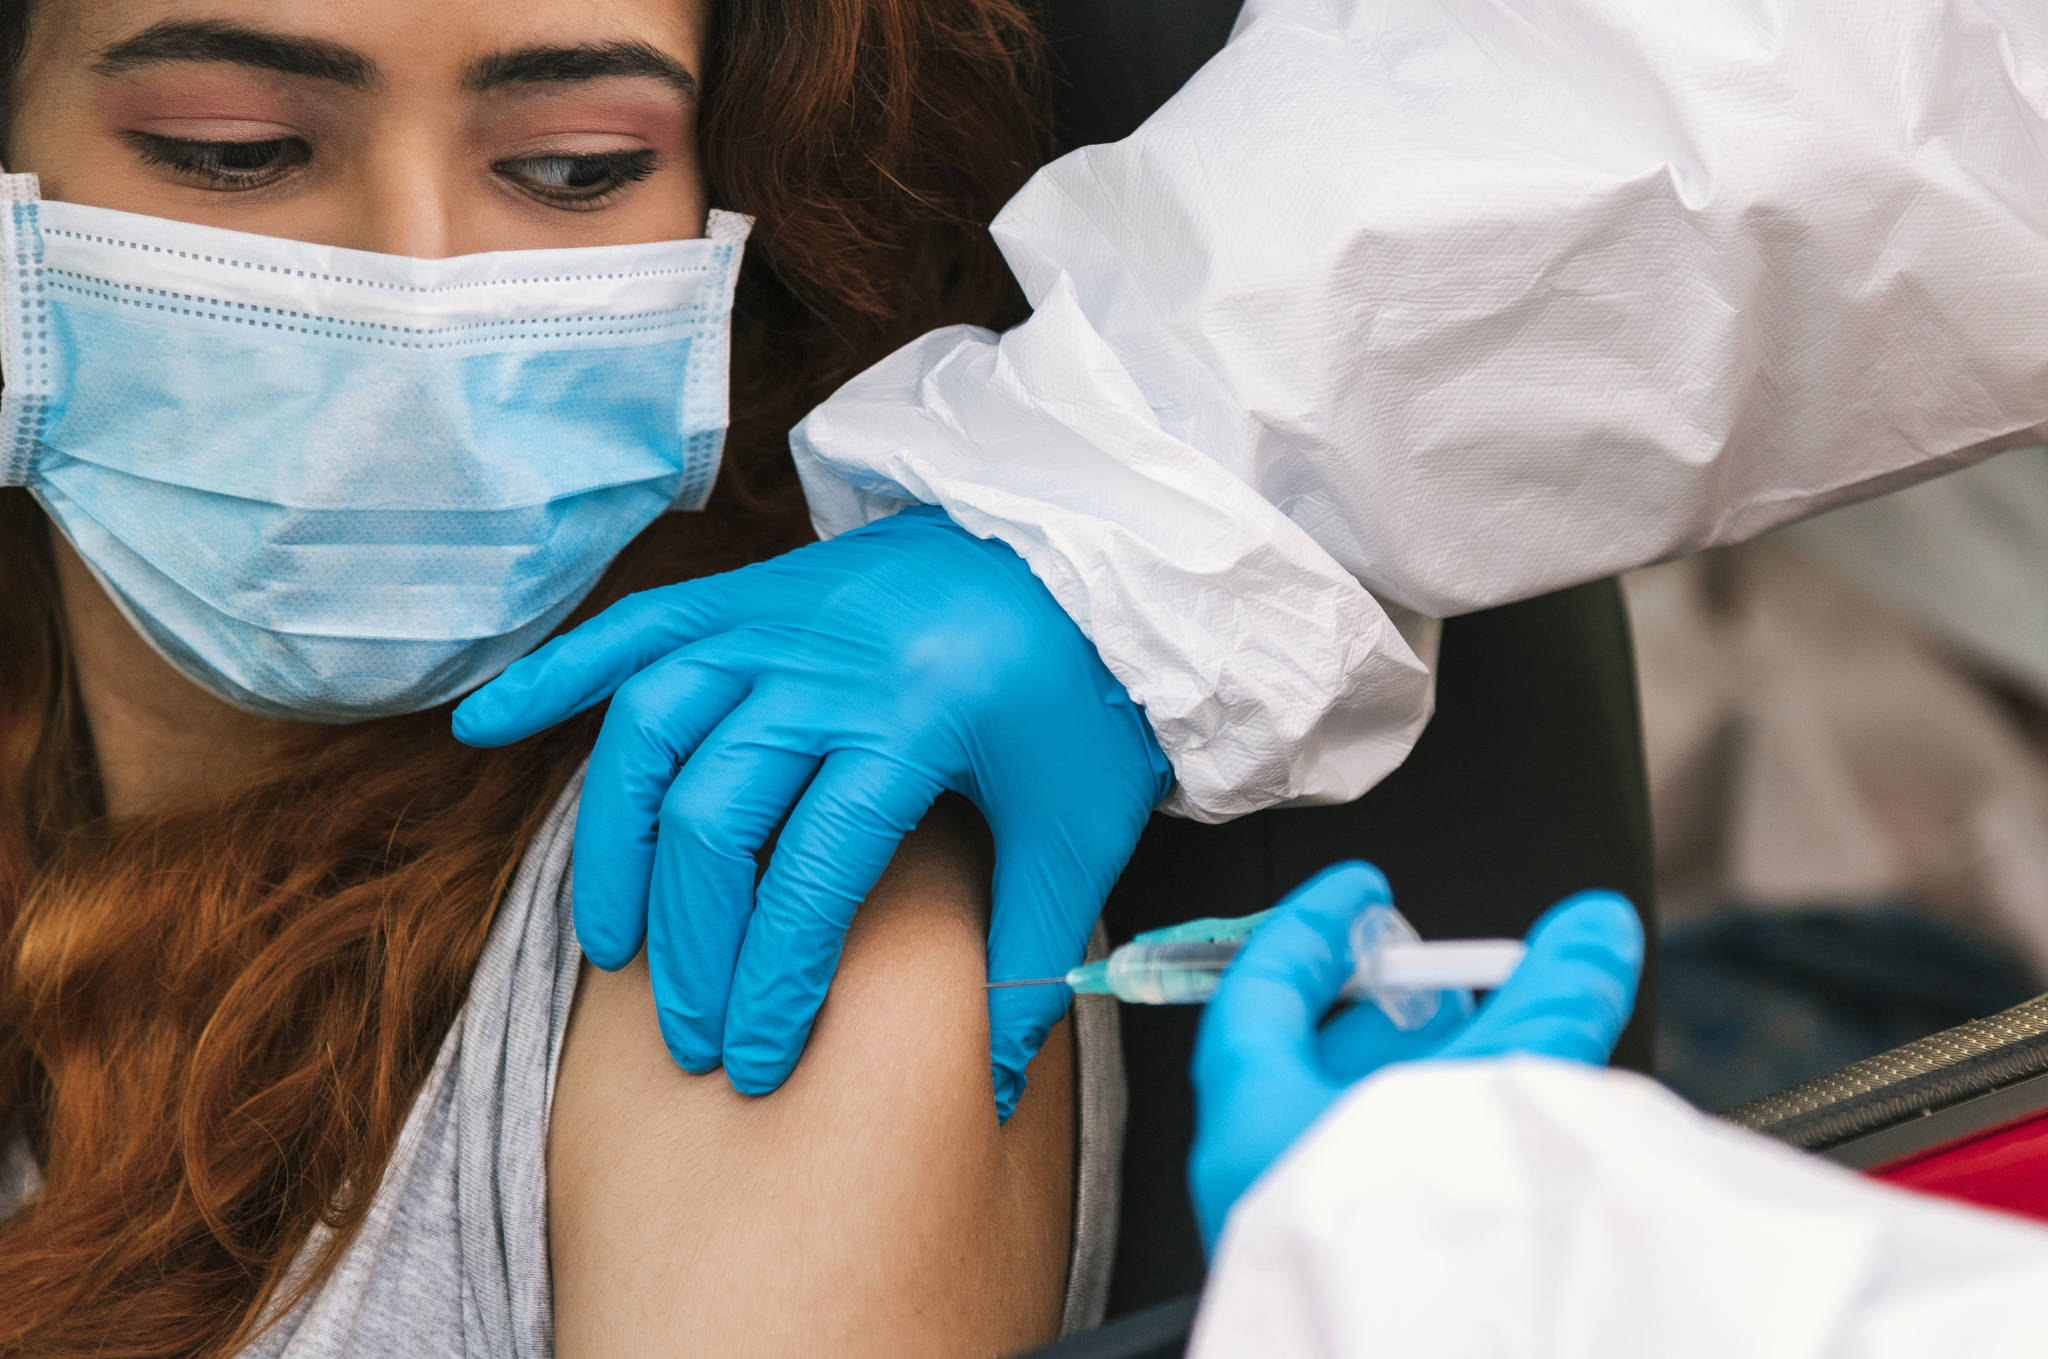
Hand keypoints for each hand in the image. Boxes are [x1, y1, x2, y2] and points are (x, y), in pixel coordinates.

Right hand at [453, 505, 1170, 1116]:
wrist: (1078, 550)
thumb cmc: (1082, 697)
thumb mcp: (1078, 827)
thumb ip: (1032, 952)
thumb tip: (996, 1092)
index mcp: (916, 720)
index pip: (813, 873)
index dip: (774, 982)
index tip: (756, 1063)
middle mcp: (828, 666)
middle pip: (714, 816)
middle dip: (694, 948)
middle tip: (692, 1038)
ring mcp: (777, 621)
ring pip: (651, 729)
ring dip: (616, 844)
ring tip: (610, 947)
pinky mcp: (750, 594)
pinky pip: (634, 629)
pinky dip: (556, 673)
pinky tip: (486, 723)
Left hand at [1188, 862, 1642, 1248]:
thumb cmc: (1431, 1254)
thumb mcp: (1498, 1090)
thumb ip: (1548, 1002)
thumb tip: (1589, 930)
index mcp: (1253, 1128)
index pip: (1256, 994)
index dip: (1310, 929)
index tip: (1358, 891)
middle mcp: (1255, 1190)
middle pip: (1298, 1065)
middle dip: (1376, 1014)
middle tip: (1439, 981)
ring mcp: (1296, 1245)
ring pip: (1338, 1135)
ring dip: (1405, 1085)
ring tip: (1482, 1054)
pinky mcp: (1343, 1288)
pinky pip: (1367, 1197)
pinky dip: (1417, 1152)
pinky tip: (1481, 1149)